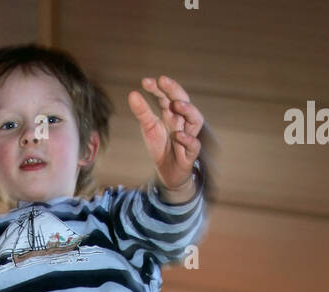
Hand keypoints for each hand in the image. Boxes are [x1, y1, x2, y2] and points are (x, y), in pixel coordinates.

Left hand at [127, 75, 203, 190]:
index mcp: (171, 113)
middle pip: (183, 100)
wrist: (167, 172)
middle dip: (174, 89)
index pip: (166, 96)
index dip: (157, 88)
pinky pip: (194, 144)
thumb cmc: (161, 147)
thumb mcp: (148, 128)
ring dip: (188, 110)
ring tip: (176, 104)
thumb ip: (142, 112)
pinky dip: (188, 139)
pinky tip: (179, 135)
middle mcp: (182, 121)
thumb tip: (132, 93)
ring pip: (196, 119)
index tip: (145, 82)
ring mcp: (188, 135)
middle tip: (163, 80)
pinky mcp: (190, 153)